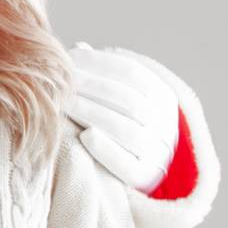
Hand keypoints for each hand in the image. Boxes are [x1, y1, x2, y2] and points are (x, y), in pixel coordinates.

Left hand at [66, 43, 178, 193]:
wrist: (135, 171)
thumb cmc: (116, 125)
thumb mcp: (117, 99)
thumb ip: (102, 77)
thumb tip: (79, 49)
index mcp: (163, 98)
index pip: (133, 72)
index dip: (99, 64)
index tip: (69, 59)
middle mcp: (167, 125)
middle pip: (128, 99)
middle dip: (91, 87)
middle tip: (60, 82)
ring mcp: (159, 153)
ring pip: (126, 130)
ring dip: (92, 113)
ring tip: (64, 105)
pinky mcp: (145, 179)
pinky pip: (127, 165)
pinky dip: (106, 149)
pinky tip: (85, 136)